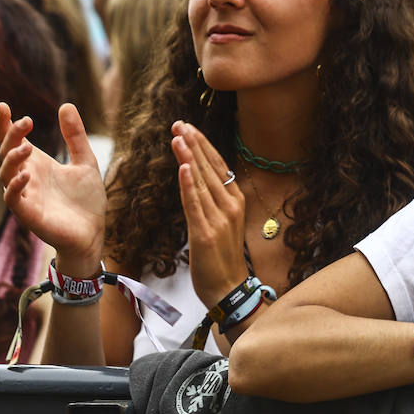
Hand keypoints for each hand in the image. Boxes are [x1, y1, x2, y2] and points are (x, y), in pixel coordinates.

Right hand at [0, 102, 105, 276]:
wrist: (93, 231)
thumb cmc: (86, 199)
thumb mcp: (85, 161)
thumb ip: (75, 136)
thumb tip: (66, 105)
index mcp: (37, 163)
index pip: (14, 141)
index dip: (5, 124)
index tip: (2, 105)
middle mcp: (26, 177)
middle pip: (7, 152)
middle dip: (11, 136)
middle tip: (25, 121)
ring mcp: (25, 195)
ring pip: (5, 174)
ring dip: (13, 159)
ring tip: (26, 148)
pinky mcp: (28, 214)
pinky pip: (13, 199)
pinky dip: (15, 187)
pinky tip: (25, 176)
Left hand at [172, 122, 247, 305]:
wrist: (230, 290)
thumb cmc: (223, 258)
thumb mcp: (223, 223)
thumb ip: (213, 200)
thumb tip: (197, 178)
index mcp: (236, 200)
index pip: (218, 165)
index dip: (203, 145)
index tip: (189, 128)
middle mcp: (231, 205)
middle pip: (209, 168)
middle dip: (193, 143)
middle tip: (179, 124)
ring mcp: (220, 219)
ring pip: (201, 181)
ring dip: (188, 156)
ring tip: (178, 137)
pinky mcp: (205, 233)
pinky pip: (195, 204)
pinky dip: (189, 185)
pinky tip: (182, 168)